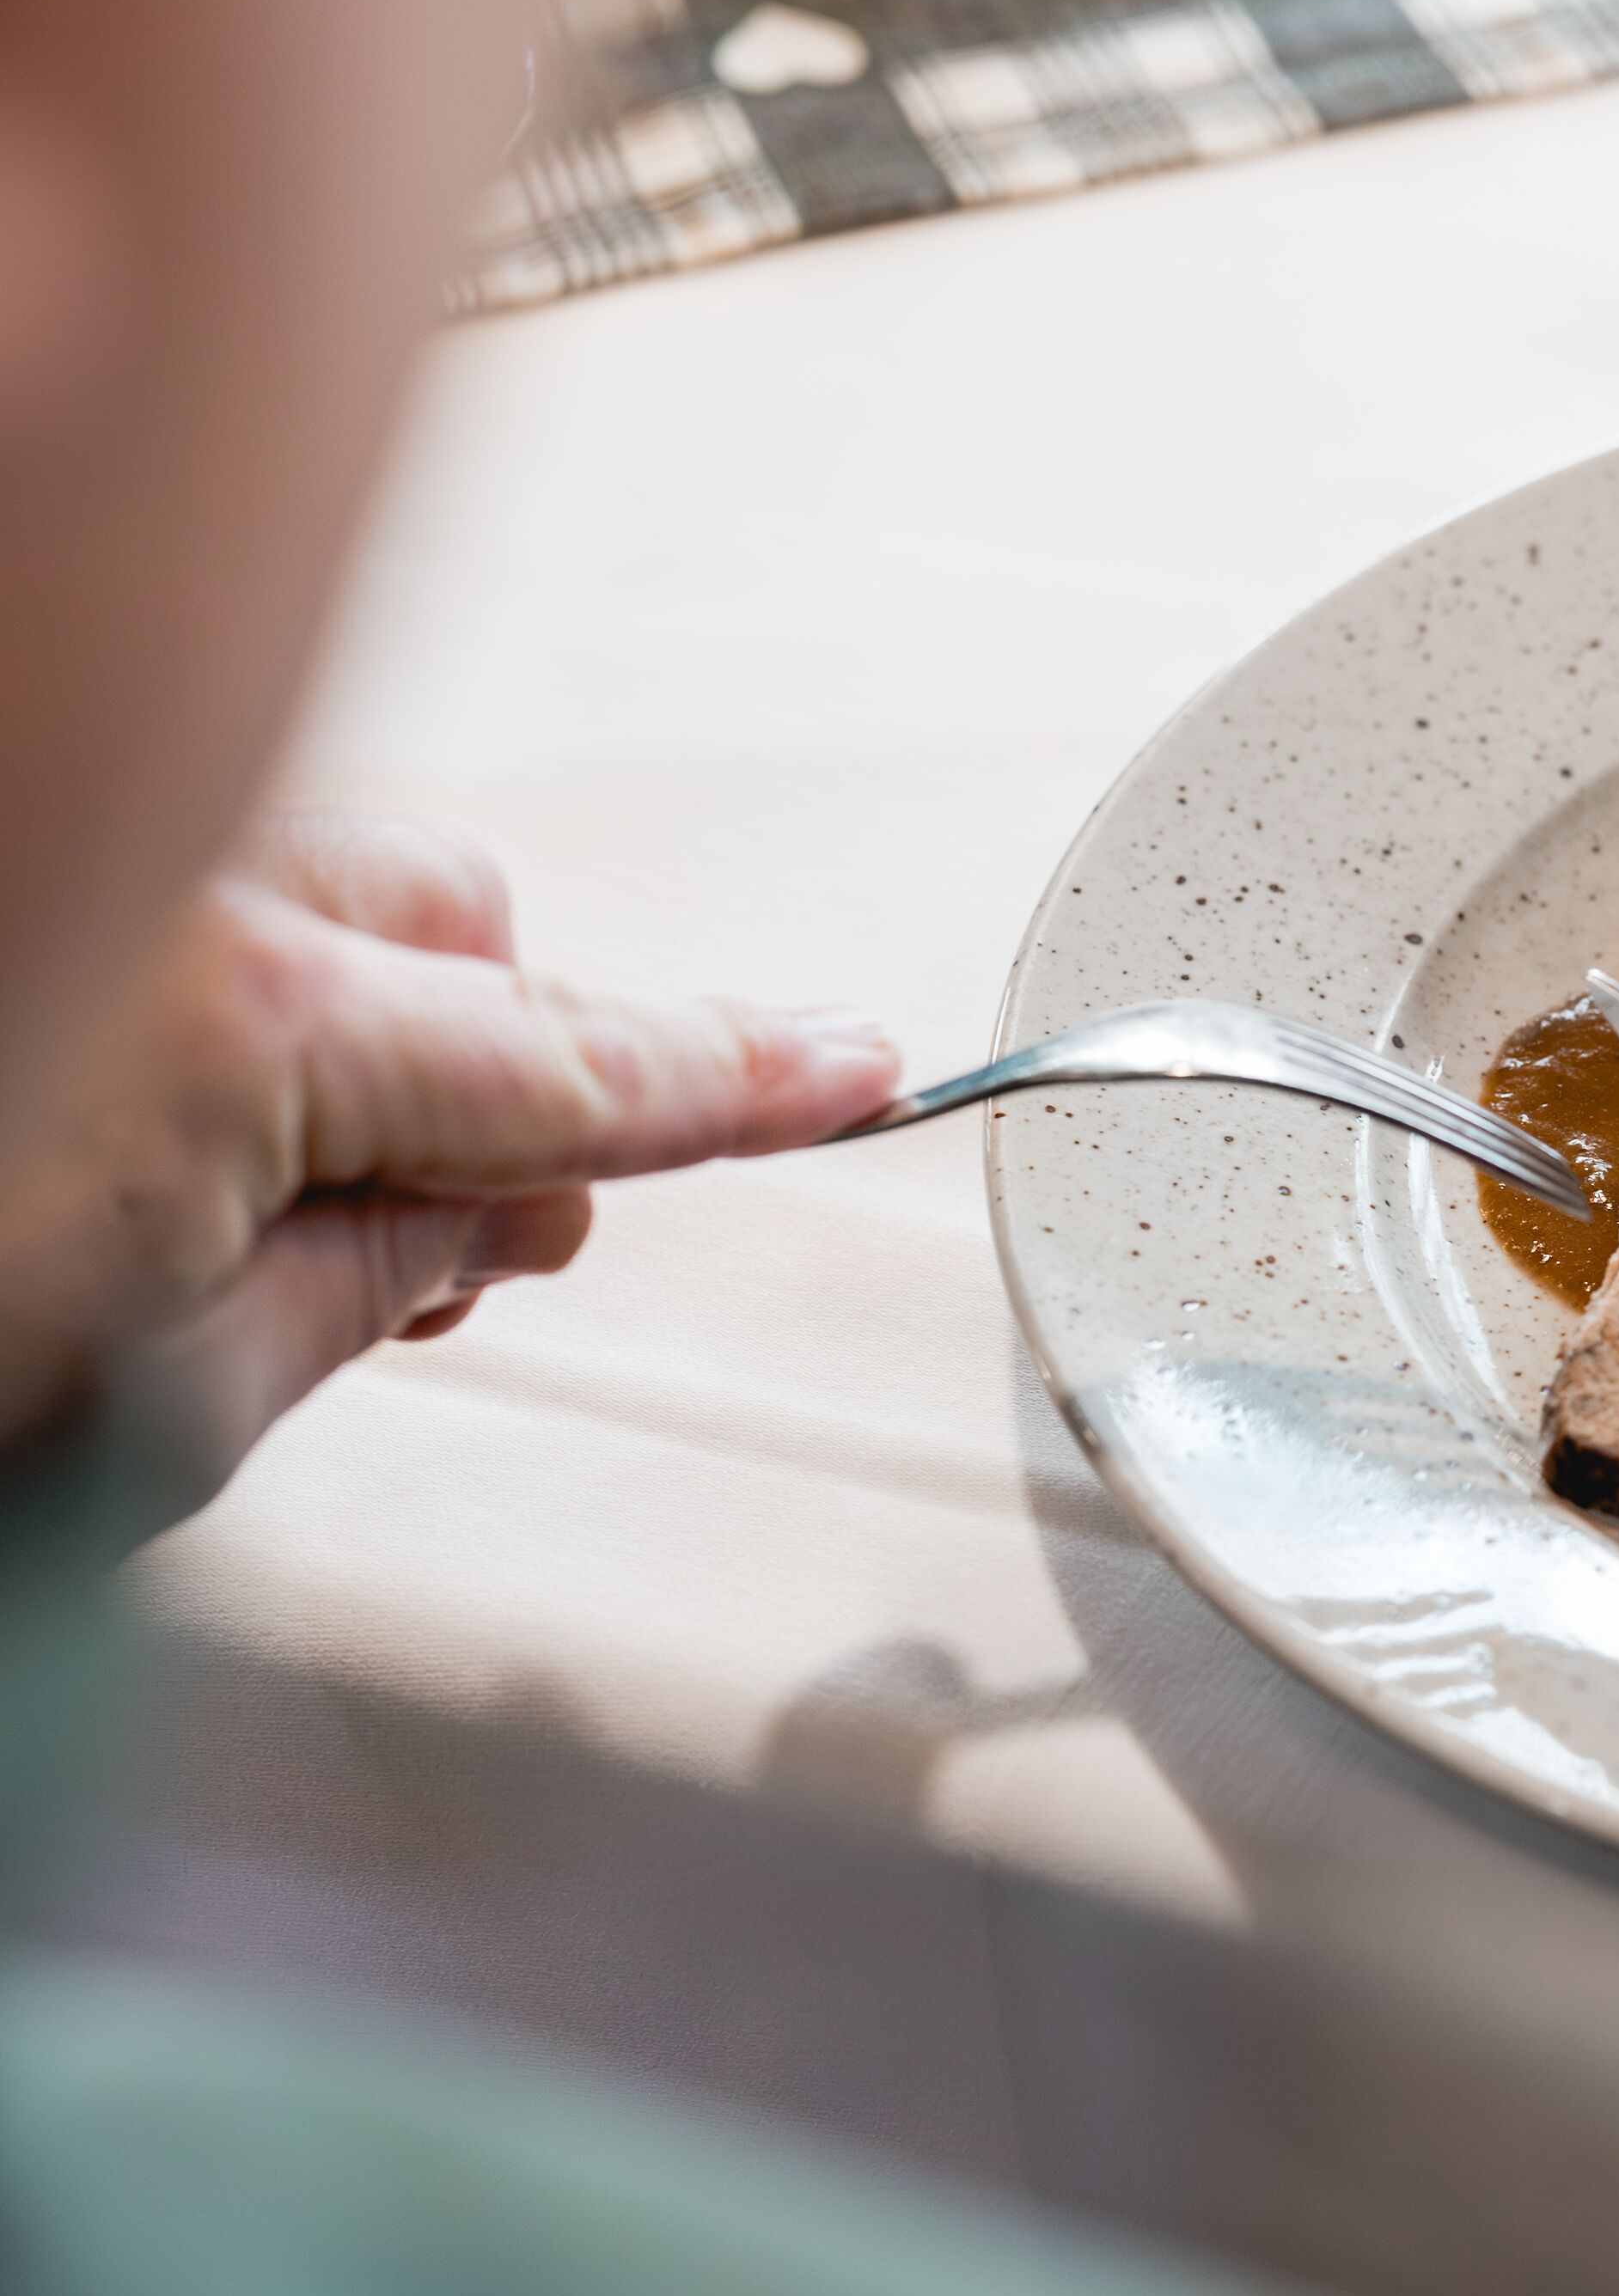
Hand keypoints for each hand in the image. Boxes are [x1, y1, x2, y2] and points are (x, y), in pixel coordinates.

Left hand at [0, 814, 900, 1488]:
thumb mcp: (161, 1407)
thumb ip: (364, 1294)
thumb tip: (479, 1225)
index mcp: (239, 1021)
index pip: (573, 1066)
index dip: (737, 1080)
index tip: (860, 1066)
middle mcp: (176, 900)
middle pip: (460, 925)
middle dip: (465, 1068)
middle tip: (400, 1241)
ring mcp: (115, 888)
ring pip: (325, 905)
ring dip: (328, 1038)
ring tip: (194, 1211)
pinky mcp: (51, 895)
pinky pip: (207, 908)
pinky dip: (212, 1011)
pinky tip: (111, 1138)